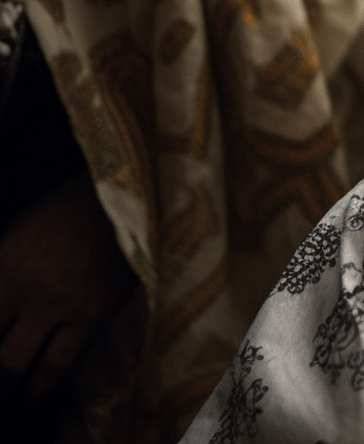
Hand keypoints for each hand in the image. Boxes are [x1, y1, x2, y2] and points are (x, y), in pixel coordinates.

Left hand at [0, 173, 135, 401]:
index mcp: (0, 270)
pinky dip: (44, 385)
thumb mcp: (9, 241)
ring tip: (11, 400)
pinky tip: (36, 394)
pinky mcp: (92, 314)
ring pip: (24, 367)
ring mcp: (61, 307)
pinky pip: (63, 361)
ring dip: (12, 389)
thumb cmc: (55, 217)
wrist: (111, 204)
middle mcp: (26, 292)